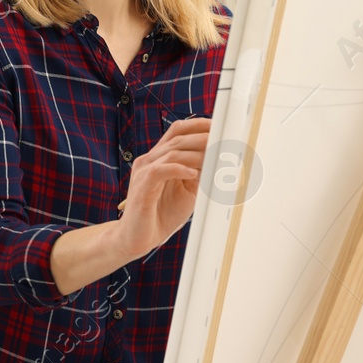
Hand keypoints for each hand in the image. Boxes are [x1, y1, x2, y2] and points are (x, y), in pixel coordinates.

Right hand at [114, 117, 210, 259]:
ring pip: (171, 152)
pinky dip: (179, 169)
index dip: (199, 125)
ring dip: (197, 155)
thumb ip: (199, 175)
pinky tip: (193, 174)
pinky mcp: (142, 186)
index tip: (221, 126)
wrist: (138, 237)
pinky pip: (160, 170)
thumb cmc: (161, 214)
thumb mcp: (187, 191)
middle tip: (224, 141)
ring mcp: (143, 172)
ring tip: (215, 159)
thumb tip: (222, 162)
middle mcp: (149, 160)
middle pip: (177, 138)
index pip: (177, 131)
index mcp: (158, 159)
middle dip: (203, 138)